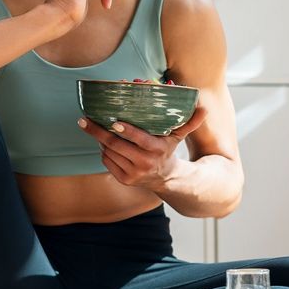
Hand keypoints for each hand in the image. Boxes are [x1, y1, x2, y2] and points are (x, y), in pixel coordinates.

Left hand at [77, 106, 209, 191]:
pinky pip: (107, 162)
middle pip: (116, 145)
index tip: (114, 121)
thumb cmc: (168, 150)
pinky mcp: (123, 180)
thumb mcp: (178, 137)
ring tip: (91, 125)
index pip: (140, 140)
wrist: (165, 179)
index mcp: (157, 150)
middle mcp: (144, 163)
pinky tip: (101, 141)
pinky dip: (103, 151)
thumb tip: (204, 108)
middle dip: (98, 132)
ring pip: (109, 152)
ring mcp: (133, 173)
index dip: (127, 130)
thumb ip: (190, 122)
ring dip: (99, 139)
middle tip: (84, 120)